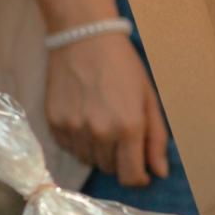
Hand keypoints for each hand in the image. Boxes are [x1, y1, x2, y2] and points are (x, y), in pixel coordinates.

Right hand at [45, 32, 171, 185]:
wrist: (83, 36)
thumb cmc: (123, 65)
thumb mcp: (148, 98)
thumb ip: (156, 138)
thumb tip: (160, 172)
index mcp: (128, 127)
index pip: (130, 176)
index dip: (138, 178)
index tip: (140, 171)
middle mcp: (100, 133)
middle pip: (109, 169)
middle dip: (119, 159)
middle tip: (121, 134)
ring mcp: (74, 129)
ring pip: (88, 160)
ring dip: (98, 151)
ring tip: (102, 122)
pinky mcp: (55, 123)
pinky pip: (69, 147)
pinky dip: (78, 140)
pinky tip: (84, 117)